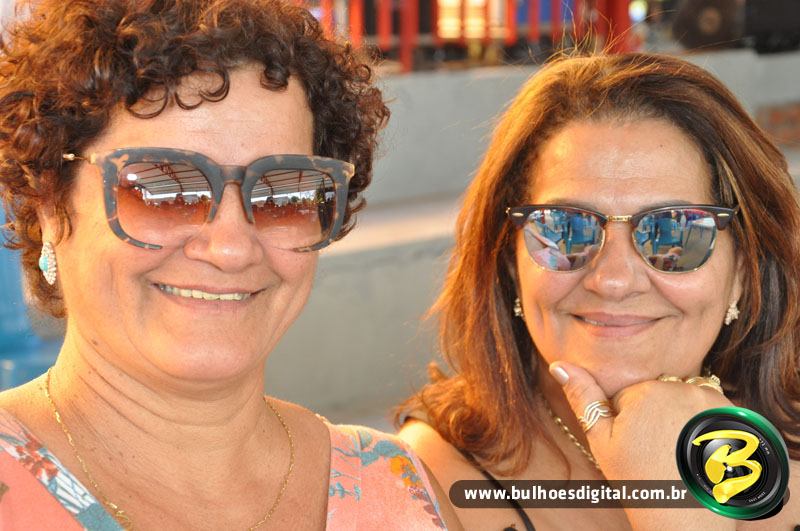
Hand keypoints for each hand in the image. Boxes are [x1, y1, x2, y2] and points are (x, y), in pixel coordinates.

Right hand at [549, 361, 735, 529]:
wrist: (686, 520)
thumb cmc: (640, 482)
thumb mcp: (602, 442)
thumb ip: (582, 398)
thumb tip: (559, 364)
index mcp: (646, 391)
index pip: (630, 395)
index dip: (628, 422)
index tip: (637, 446)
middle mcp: (684, 388)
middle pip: (659, 392)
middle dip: (655, 415)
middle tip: (657, 452)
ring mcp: (714, 401)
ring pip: (685, 397)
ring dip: (681, 416)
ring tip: (679, 451)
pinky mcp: (737, 416)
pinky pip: (712, 407)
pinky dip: (706, 424)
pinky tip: (702, 449)